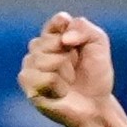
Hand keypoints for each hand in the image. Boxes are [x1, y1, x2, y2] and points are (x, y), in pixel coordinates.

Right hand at [18, 12, 115, 126]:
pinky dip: (60, 86)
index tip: (77, 42)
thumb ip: (83, 28)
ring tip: (69, 81)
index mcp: (55, 35)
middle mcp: (38, 49)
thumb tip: (64, 39)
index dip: (68, 29)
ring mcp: (30, 66)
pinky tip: (61, 92)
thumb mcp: (98, 43)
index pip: (58, 21)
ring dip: (66, 72)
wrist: (96, 104)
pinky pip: (46, 78)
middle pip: (50, 41)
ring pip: (46, 60)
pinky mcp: (28, 85)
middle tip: (76, 67)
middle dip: (71, 56)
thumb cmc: (95, 74)